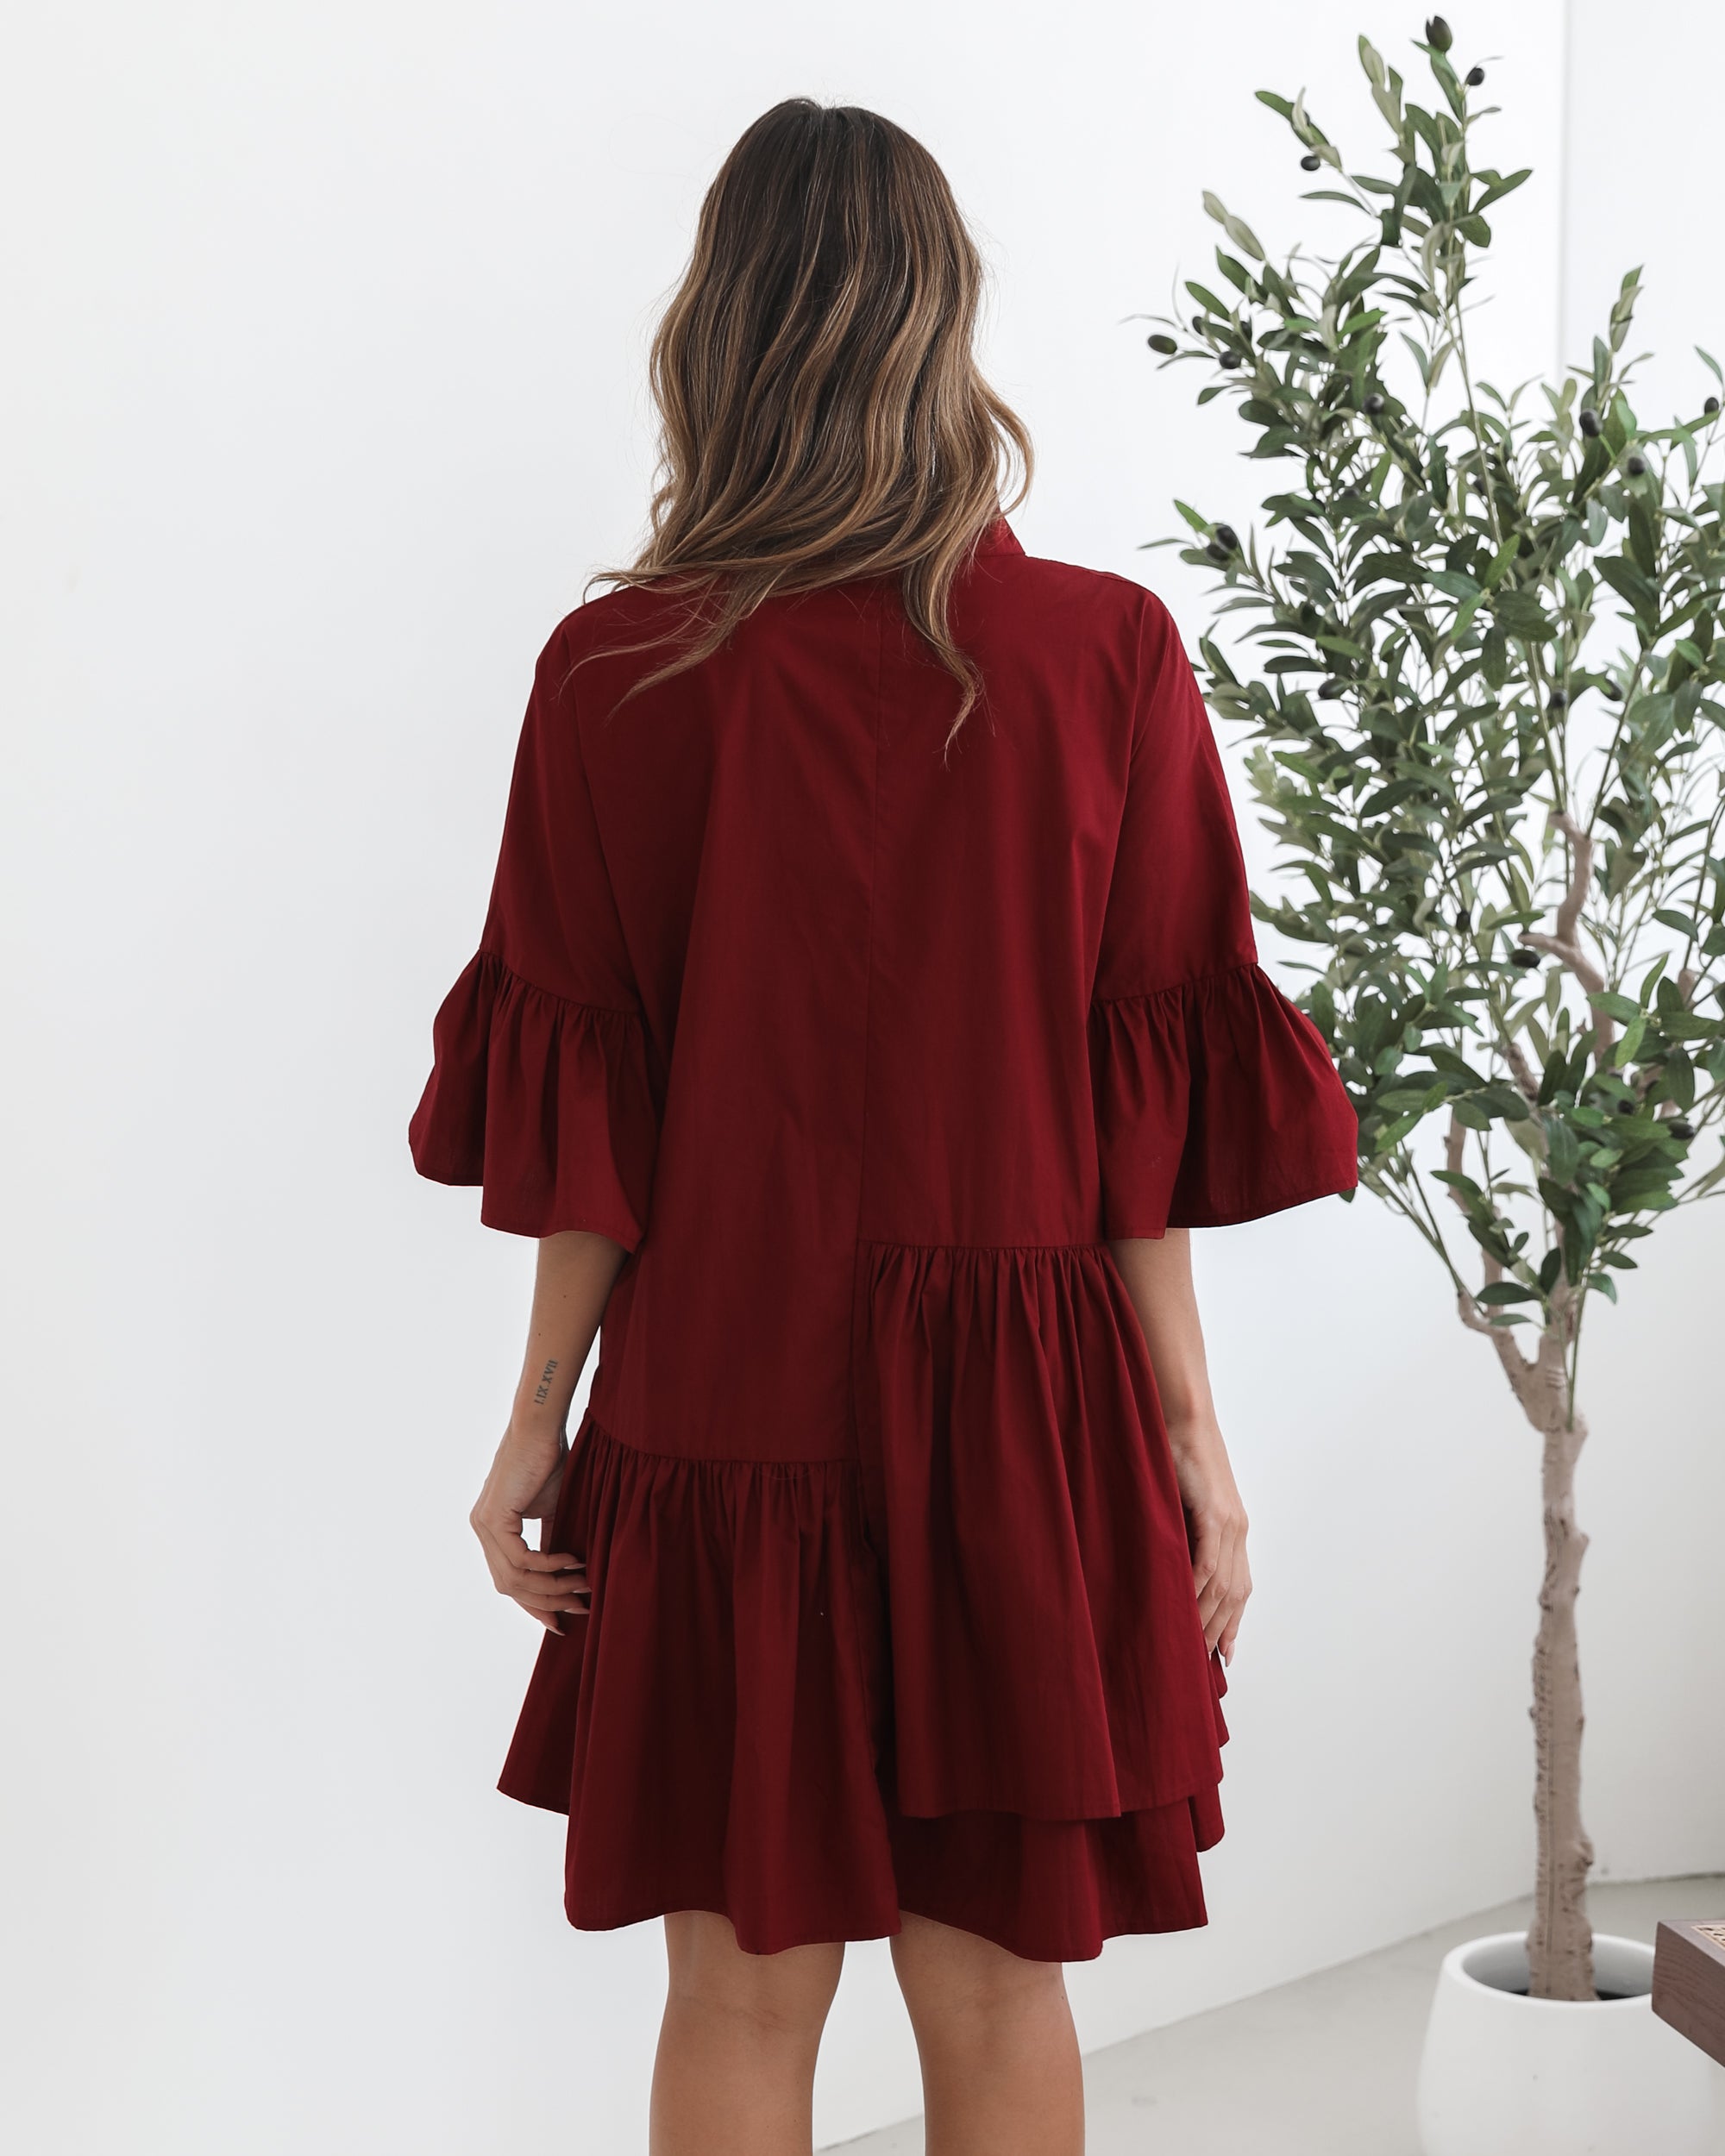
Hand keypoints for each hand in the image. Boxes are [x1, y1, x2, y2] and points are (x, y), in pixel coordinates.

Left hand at [470, 1422, 587, 1631]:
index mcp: (493, 1531)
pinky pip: (522, 1558)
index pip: (509, 1580)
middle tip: (579, 1608)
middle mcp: (482, 1531)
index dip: (534, 1604)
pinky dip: (549, 1565)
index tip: (561, 1620)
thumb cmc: (549, 1461)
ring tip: (582, 1586)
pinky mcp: (493, 1518)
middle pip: (509, 1587)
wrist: (540, 1428)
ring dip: (552, 1587)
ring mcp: (484, 1525)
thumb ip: (551, 1541)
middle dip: (545, 1603)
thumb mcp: (552, 1510)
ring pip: (515, 1577)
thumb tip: (565, 1575)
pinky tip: (572, 1561)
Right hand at [1164, 1415, 1250, 1663]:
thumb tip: (1168, 1560)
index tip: (1224, 1654)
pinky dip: (1197, 1590)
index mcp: (1234, 1528)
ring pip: (1222, 1585)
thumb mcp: (1182, 1500)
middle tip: (1203, 1661)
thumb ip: (1183, 1531)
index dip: (1233, 1622)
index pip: (1240, 1587)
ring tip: (1191, 1645)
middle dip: (1220, 1630)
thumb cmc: (1175, 1452)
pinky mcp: (1214, 1514)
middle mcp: (1238, 1530)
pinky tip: (1185, 1609)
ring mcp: (1229, 1523)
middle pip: (1234, 1595)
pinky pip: (1208, 1563)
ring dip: (1207, 1619)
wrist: (1184, 1417)